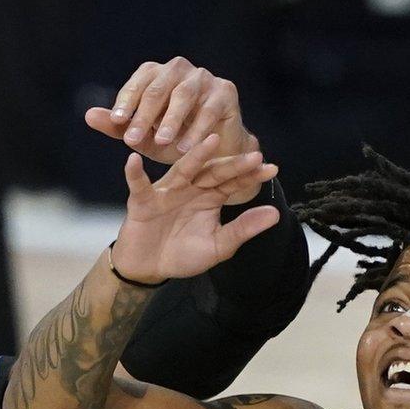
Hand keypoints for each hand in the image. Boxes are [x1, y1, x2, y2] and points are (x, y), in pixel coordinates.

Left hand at [85, 57, 262, 200]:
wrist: (214, 153)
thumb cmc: (176, 140)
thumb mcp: (144, 137)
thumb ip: (118, 127)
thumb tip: (89, 116)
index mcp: (157, 75)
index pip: (138, 83)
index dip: (126, 102)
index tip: (116, 122)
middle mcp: (180, 70)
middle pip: (159, 87)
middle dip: (145, 114)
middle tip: (133, 139)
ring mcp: (205, 78)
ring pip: (184, 94)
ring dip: (172, 119)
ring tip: (162, 141)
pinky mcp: (226, 91)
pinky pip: (209, 109)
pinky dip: (197, 129)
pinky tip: (186, 147)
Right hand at [111, 135, 281, 283]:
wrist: (149, 267)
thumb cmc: (183, 253)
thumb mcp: (218, 245)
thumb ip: (243, 229)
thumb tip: (276, 214)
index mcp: (211, 196)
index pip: (234, 182)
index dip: (251, 175)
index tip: (272, 168)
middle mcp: (191, 188)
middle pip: (214, 172)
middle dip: (234, 164)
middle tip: (254, 155)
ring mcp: (167, 191)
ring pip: (183, 171)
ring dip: (196, 156)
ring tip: (210, 141)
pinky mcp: (143, 201)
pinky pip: (139, 185)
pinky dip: (135, 173)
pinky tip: (133, 159)